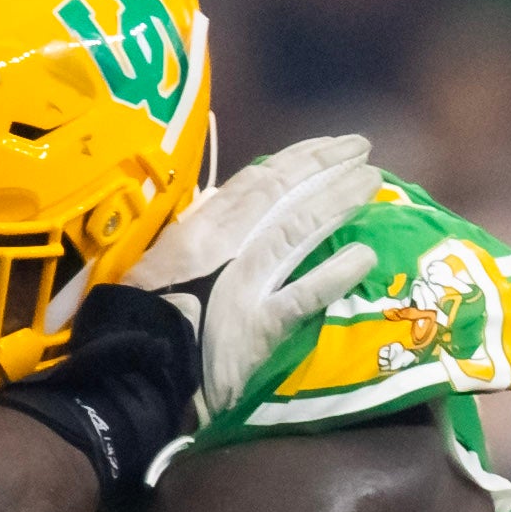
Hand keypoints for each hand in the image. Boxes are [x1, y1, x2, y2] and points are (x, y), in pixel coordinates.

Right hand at [122, 134, 383, 421]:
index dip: (298, 159)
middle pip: (283, 195)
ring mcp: (243, 282)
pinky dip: (334, 274)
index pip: (257, 182)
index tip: (330, 145)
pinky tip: (365, 256)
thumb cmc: (150, 315)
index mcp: (200, 229)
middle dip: (326, 168)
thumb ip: (200, 231)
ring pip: (297, 230)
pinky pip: (302, 294)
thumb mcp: (169, 261)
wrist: (138, 367)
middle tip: (364, 151)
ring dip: (337, 203)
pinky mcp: (260, 323)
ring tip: (372, 184)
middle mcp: (224, 246)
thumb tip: (226, 200)